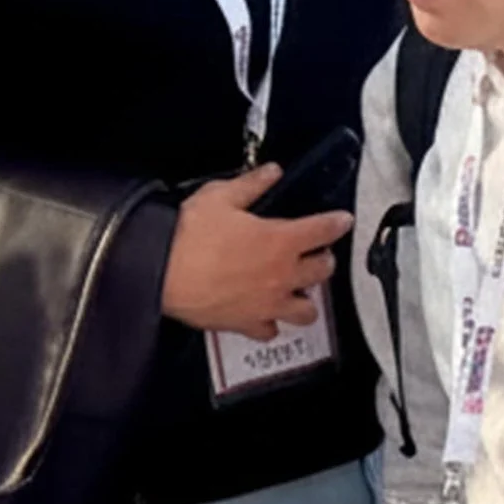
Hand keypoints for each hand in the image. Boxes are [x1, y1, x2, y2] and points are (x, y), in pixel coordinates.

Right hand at [160, 163, 350, 338]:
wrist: (159, 271)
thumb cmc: (188, 233)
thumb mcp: (220, 197)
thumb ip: (251, 185)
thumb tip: (271, 172)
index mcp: (281, 241)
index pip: (323, 230)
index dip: (337, 223)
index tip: (343, 221)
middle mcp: (282, 275)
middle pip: (323, 271)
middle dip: (324, 260)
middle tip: (316, 254)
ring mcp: (268, 304)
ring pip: (307, 311)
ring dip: (307, 299)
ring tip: (298, 289)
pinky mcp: (247, 324)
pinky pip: (270, 330)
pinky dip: (271, 323)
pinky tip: (265, 315)